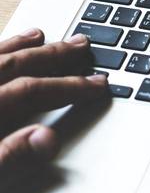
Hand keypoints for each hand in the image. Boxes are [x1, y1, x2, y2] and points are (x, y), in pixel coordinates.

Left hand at [0, 28, 108, 183]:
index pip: (30, 91)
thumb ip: (8, 157)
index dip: (68, 86)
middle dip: (52, 56)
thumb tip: (47, 139)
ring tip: (39, 35)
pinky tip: (1, 52)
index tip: (97, 85)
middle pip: (13, 67)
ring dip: (17, 47)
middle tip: (81, 45)